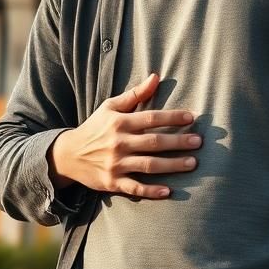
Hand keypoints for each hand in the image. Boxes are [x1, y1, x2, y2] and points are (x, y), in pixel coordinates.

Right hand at [47, 72, 199, 198]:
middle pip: (154, 142)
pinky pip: (135, 188)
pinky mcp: (113, 182)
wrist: (69, 154)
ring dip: (173, 165)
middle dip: (178, 141)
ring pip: (149, 165)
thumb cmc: (95, 128)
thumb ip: (135, 94)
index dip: (172, 117)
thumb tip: (156, 77)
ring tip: (193, 163)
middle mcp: (118, 142)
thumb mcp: (110, 107)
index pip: (151, 118)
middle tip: (199, 141)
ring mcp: (116, 163)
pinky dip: (151, 191)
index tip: (192, 117)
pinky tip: (169, 191)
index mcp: (119, 122)